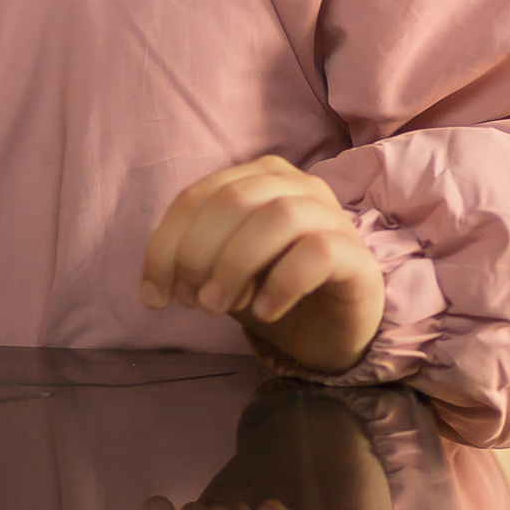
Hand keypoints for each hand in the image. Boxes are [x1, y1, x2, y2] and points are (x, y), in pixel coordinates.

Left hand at [140, 156, 385, 375]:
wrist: (332, 331)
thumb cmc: (271, 291)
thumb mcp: (222, 274)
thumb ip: (193, 264)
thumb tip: (154, 286)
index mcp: (258, 178)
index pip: (198, 196)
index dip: (166, 244)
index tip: (153, 295)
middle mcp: (297, 186)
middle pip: (235, 200)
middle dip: (199, 253)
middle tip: (192, 302)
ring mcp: (332, 216)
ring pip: (278, 217)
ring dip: (236, 264)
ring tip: (220, 307)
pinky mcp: (357, 256)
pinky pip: (318, 252)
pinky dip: (282, 282)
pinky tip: (265, 311)